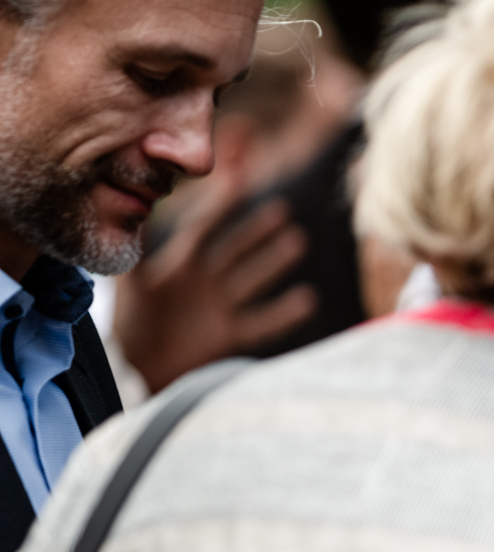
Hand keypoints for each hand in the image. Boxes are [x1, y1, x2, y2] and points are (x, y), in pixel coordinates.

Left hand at [116, 172, 314, 392]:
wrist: (133, 373)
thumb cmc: (128, 328)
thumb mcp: (129, 286)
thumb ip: (136, 252)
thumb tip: (135, 210)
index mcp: (179, 266)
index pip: (203, 228)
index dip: (220, 204)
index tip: (239, 178)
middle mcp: (205, 282)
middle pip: (236, 250)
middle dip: (257, 231)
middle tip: (282, 210)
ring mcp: (220, 308)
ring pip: (254, 279)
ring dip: (274, 261)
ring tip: (297, 241)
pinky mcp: (230, 335)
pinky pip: (262, 322)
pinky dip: (284, 313)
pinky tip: (308, 300)